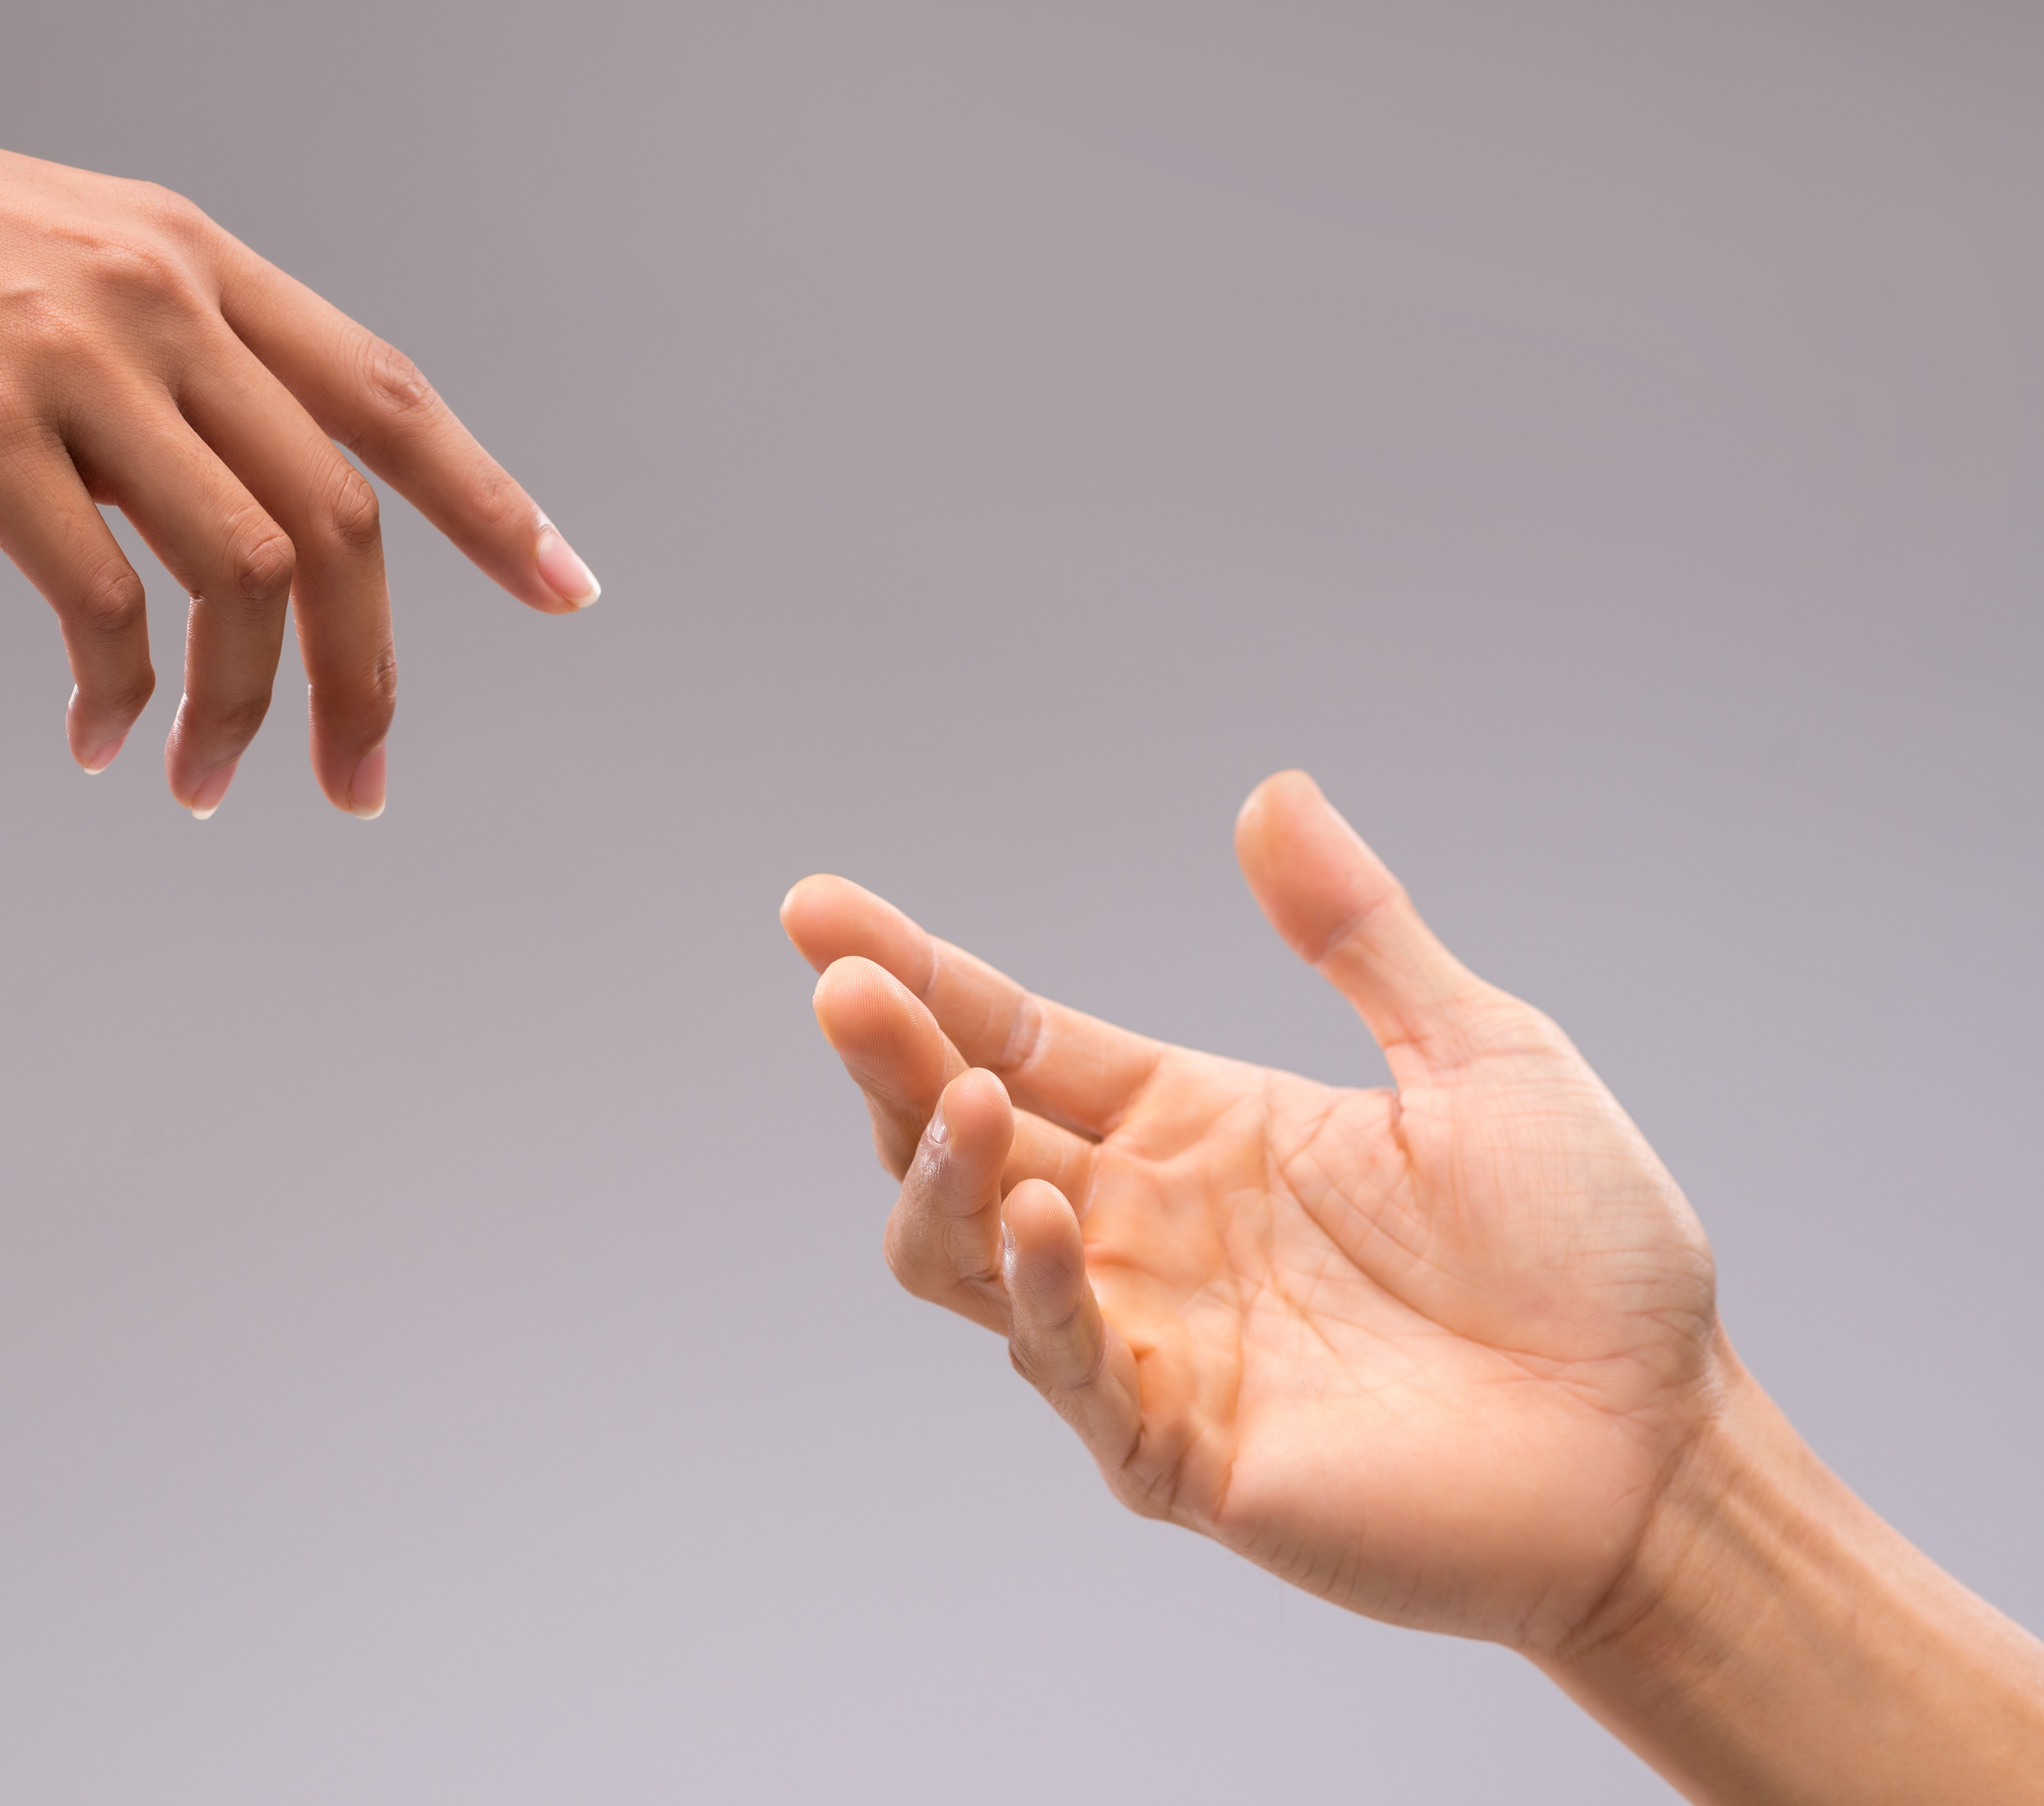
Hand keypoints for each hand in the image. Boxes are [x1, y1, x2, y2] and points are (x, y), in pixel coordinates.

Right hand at [780, 771, 1724, 1649]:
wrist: (1667, 1450)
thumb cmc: (1590, 1260)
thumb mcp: (1482, 1054)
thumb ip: (1359, 934)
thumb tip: (1270, 793)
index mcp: (1197, 1127)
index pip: (1017, 1034)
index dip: (913, 973)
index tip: (817, 910)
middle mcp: (1145, 1226)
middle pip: (956, 1130)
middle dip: (888, 1056)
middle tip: (847, 987)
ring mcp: (1150, 1338)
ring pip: (961, 1250)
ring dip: (936, 1167)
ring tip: (964, 1092)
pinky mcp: (1178, 1448)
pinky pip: (1061, 1363)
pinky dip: (1030, 1290)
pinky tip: (1036, 1211)